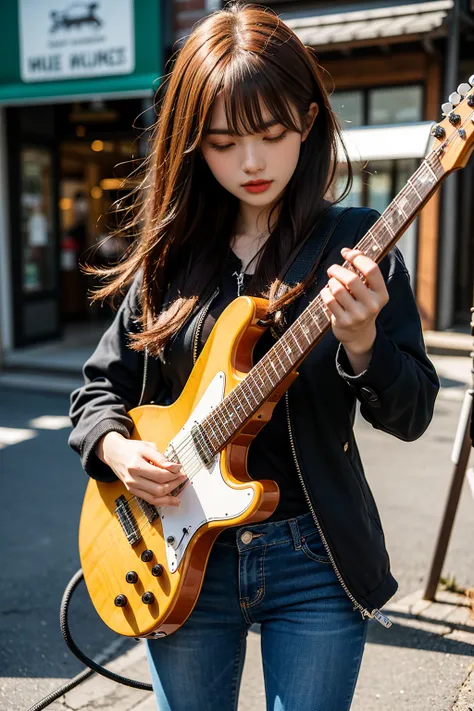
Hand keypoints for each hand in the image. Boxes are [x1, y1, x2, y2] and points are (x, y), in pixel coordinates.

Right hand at [96, 432, 186, 506]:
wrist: (114, 453)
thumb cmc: (131, 448)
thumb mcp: (146, 447)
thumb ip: (160, 457)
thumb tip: (174, 467)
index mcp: (136, 465)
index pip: (160, 474)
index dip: (174, 472)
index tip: (180, 468)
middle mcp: (133, 478)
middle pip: (159, 487)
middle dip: (174, 483)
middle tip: (182, 476)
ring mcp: (132, 486)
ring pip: (155, 497)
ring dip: (170, 494)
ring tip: (179, 488)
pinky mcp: (132, 491)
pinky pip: (149, 500)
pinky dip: (162, 501)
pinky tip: (172, 500)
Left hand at [321, 247, 388, 369]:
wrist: (359, 335)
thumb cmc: (362, 304)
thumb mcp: (369, 290)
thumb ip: (362, 271)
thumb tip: (348, 251)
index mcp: (381, 294)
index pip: (371, 269)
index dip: (357, 257)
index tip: (347, 253)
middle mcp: (372, 305)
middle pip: (351, 279)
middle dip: (337, 270)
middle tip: (332, 269)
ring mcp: (357, 315)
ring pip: (337, 288)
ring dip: (331, 282)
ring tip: (332, 283)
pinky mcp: (343, 322)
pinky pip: (328, 300)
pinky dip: (325, 293)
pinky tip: (328, 294)